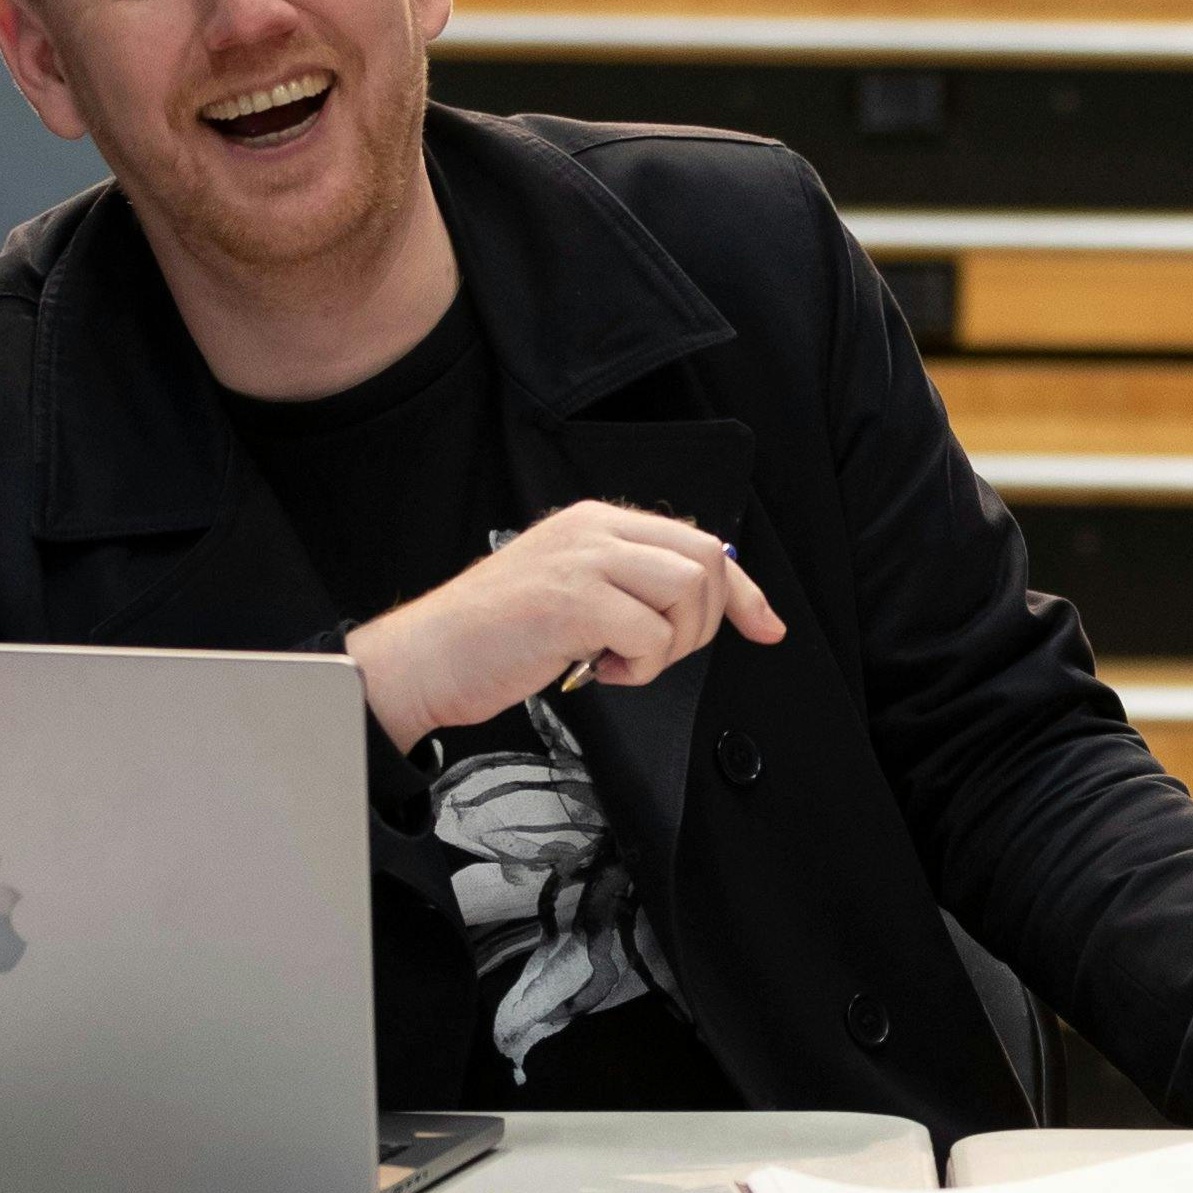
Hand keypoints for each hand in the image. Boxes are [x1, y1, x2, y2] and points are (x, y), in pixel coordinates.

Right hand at [345, 500, 783, 747]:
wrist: (427, 657)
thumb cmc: (494, 637)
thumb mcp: (570, 590)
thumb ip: (627, 585)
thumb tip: (706, 604)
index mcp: (595, 521)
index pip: (696, 542)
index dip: (741, 589)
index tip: (765, 627)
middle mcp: (593, 528)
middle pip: (705, 560)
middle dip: (706, 622)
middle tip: (658, 655)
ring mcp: (582, 560)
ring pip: (687, 592)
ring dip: (670, 646)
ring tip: (621, 662)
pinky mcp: (572, 600)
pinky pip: (650, 635)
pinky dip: (639, 669)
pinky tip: (596, 671)